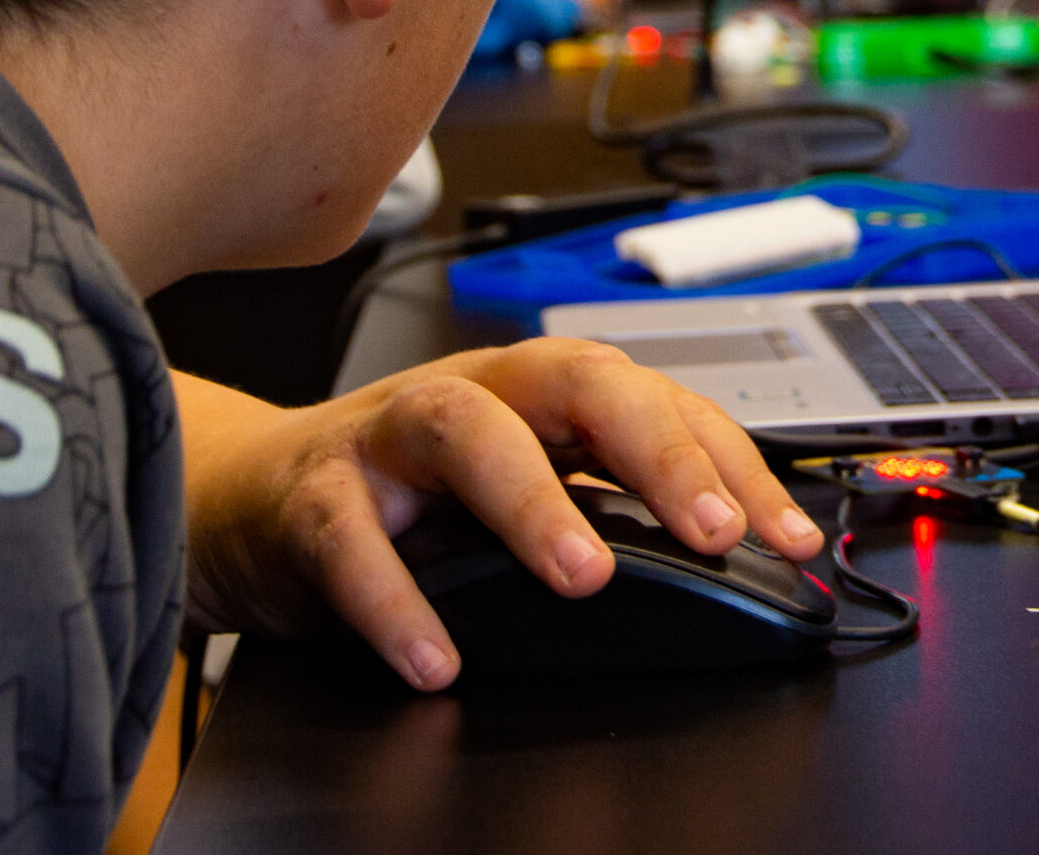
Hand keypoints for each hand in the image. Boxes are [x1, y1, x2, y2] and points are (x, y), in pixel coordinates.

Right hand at [175, 341, 823, 689]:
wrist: (246, 498)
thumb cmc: (408, 496)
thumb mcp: (522, 487)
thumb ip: (611, 512)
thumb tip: (740, 570)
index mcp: (541, 393)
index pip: (655, 400)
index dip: (731, 461)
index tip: (792, 535)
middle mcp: (474, 394)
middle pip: (574, 380)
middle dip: (652, 448)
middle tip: (709, 529)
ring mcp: (387, 436)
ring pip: (463, 429)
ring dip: (531, 499)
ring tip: (583, 575)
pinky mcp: (310, 496)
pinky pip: (349, 537)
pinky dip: (392, 598)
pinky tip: (435, 657)